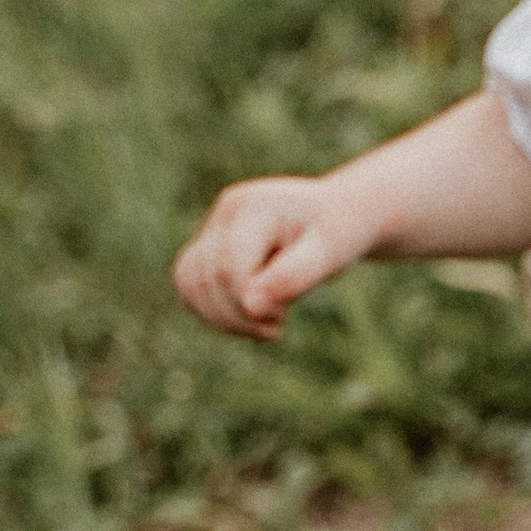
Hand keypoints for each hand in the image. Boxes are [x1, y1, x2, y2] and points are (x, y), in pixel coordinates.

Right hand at [174, 176, 376, 338]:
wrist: (341, 214)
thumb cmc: (341, 232)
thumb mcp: (331, 253)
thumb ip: (294, 276)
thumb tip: (252, 306)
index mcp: (256, 206)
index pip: (230, 269)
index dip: (248, 306)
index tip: (281, 321)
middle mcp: (228, 210)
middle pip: (206, 278)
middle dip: (238, 316)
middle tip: (277, 324)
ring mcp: (214, 225)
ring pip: (189, 283)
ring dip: (222, 317)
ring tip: (265, 321)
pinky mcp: (209, 245)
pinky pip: (191, 287)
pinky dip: (215, 310)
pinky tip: (251, 315)